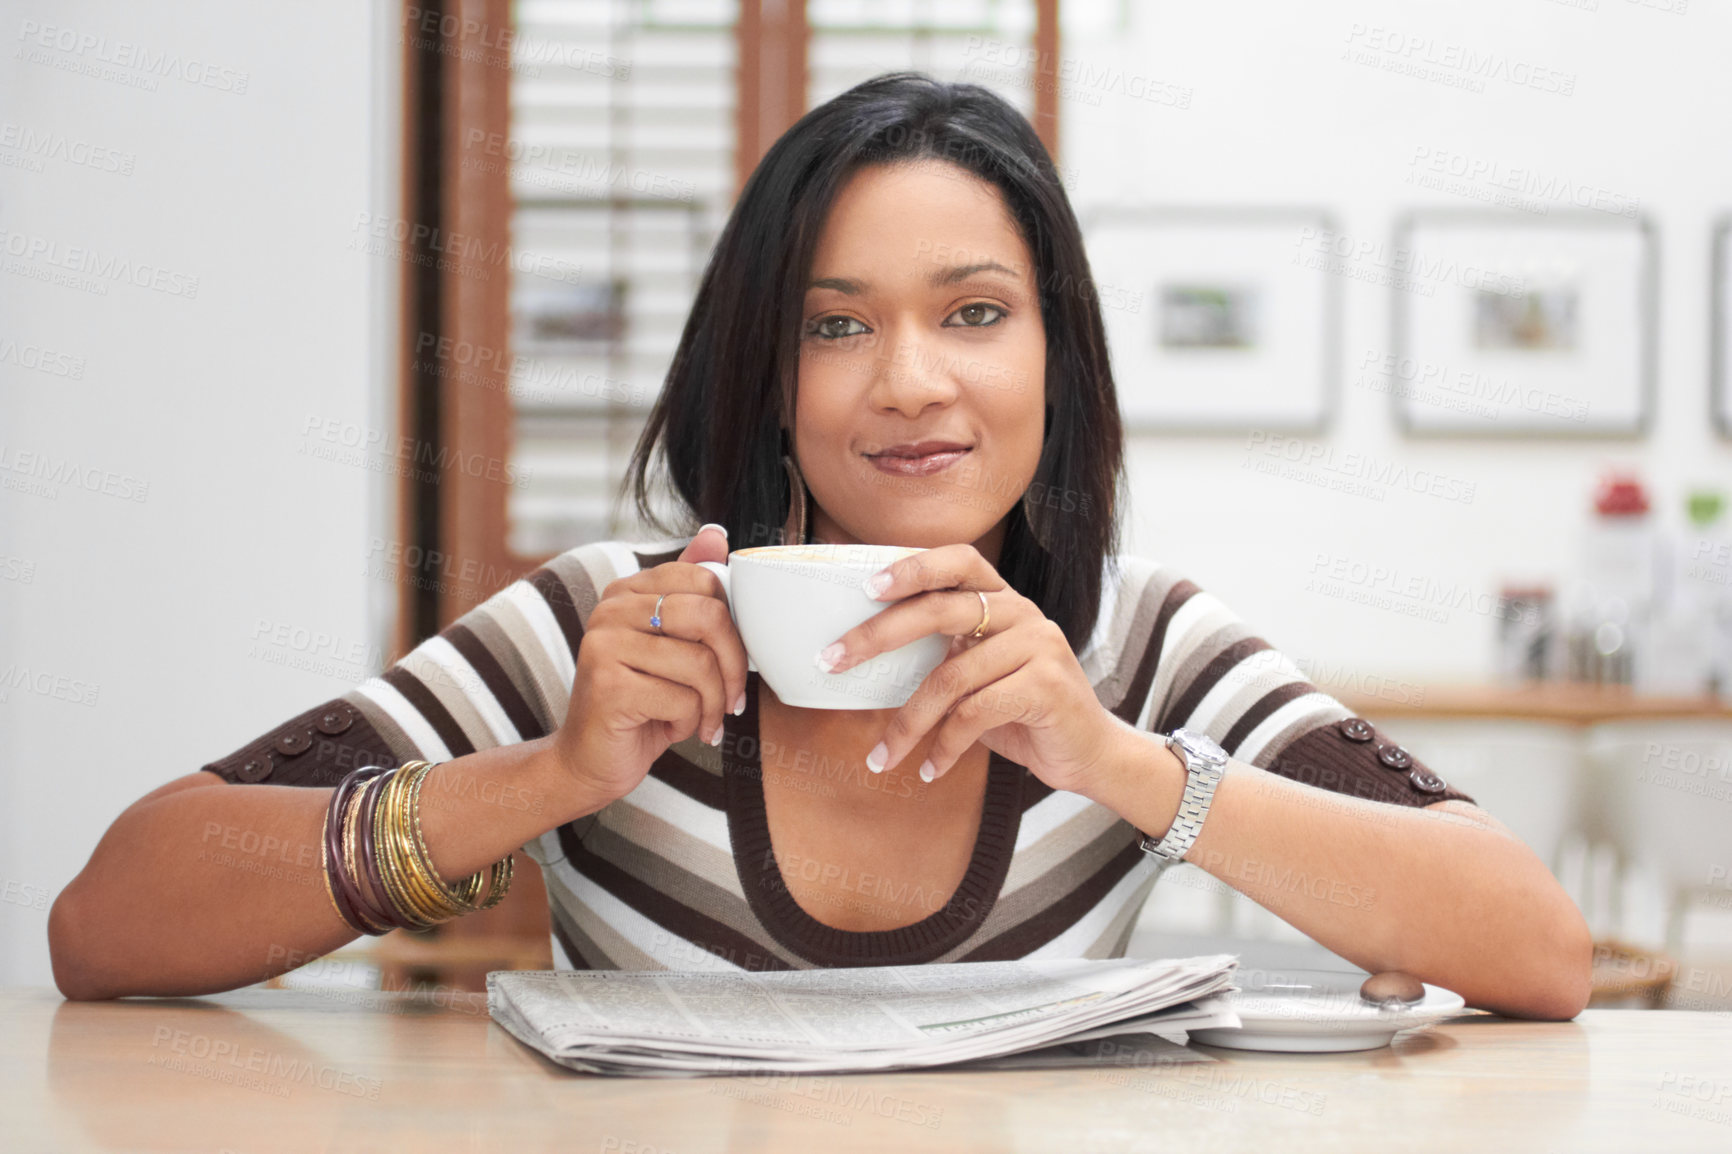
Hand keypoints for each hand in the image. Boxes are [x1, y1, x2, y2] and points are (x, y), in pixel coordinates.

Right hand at [549, 524, 749, 806]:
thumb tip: (716, 533)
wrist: (590, 762)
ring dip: (712, 704)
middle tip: (731, 699)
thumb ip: (691, 591)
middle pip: (709, 616)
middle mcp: (610, 609)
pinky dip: (691, 722)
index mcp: (628, 591)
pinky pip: (682, 698)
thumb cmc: (641, 704)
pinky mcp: (607, 684)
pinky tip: (673, 729)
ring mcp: (604, 644)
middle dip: (733, 667)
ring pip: (700, 663)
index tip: (732, 663)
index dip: (734, 628)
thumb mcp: (673, 647)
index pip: (706, 581)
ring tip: (701, 721)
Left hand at [814, 544, 1119, 794]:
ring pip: (951, 676)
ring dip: (908, 722)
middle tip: (831, 660)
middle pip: (940, 609)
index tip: (865, 586)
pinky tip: (929, 769)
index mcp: (1002, 602)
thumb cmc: (1022, 714)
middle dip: (877, 635)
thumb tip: (863, 657)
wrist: (1090, 754)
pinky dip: (944, 747)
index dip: (913, 566)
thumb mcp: (979, 677)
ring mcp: (1039, 646)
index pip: (959, 560)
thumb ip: (944, 658)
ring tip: (882, 756)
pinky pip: (975, 712)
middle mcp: (1023, 613)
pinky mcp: (1047, 686)